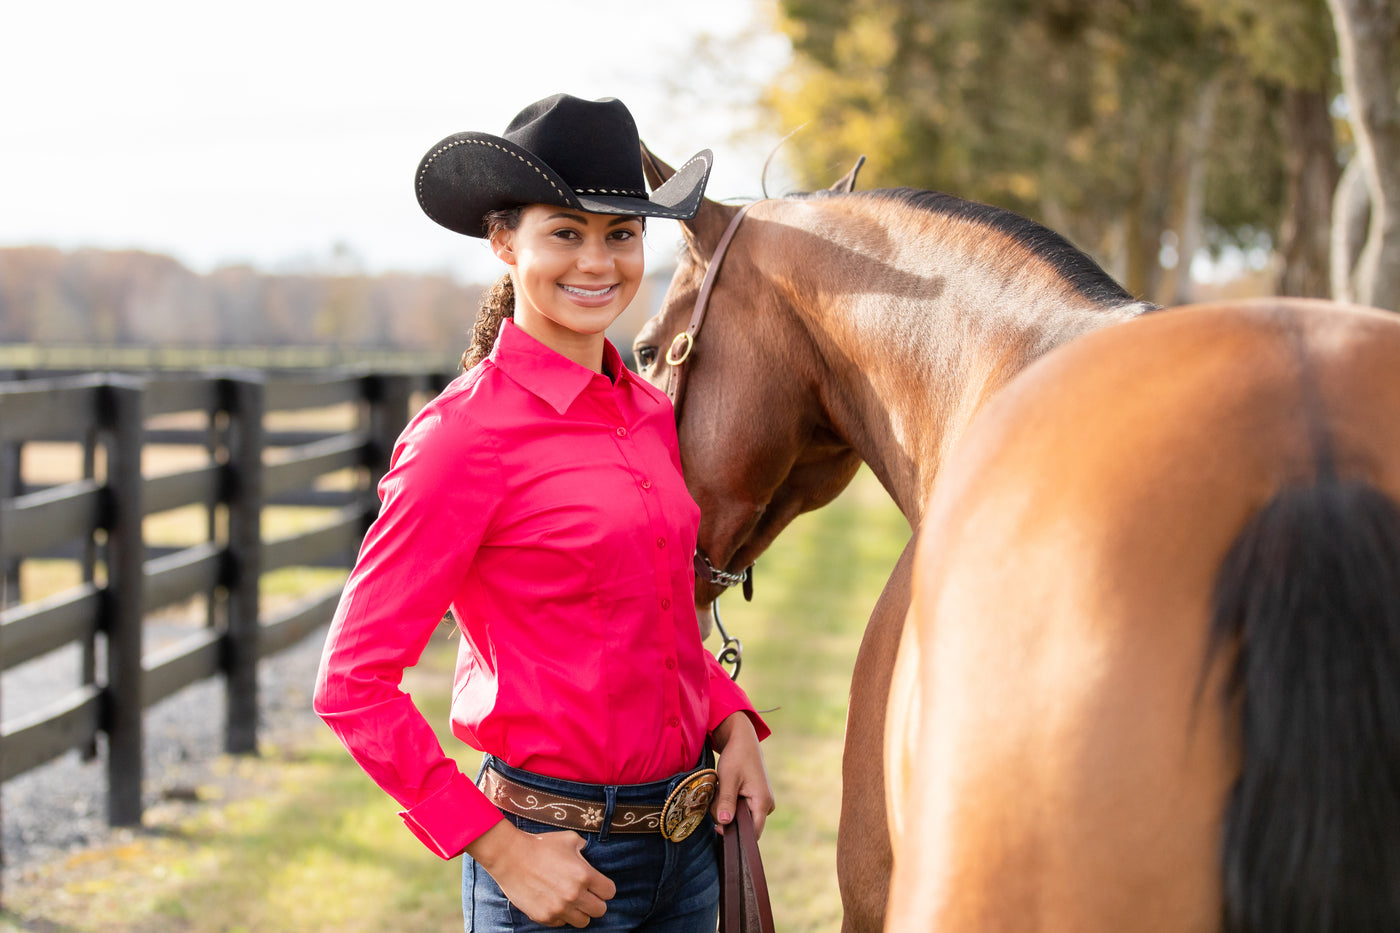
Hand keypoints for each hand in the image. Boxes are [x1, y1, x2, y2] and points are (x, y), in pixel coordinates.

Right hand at [467, 820, 615, 926]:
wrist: (510, 857)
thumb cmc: (540, 845)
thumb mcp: (569, 839)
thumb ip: (584, 847)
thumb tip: (589, 852)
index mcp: (584, 875)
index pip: (609, 892)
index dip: (605, 887)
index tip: (597, 884)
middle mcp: (574, 895)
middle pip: (600, 910)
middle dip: (595, 901)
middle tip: (586, 894)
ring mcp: (559, 908)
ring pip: (583, 921)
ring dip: (580, 911)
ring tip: (571, 900)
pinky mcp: (545, 917)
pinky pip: (562, 923)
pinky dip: (561, 915)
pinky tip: (555, 902)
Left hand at [709, 711, 775, 837]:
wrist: (743, 740)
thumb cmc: (737, 756)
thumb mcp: (728, 778)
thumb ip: (726, 801)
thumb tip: (724, 823)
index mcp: (763, 802)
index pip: (752, 833)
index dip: (735, 834)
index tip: (717, 827)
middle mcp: (766, 805)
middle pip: (744, 825)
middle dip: (727, 816)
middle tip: (717, 799)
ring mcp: (762, 801)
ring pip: (740, 816)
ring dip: (727, 807)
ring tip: (722, 790)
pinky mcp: (756, 798)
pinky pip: (741, 808)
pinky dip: (730, 802)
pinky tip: (726, 790)